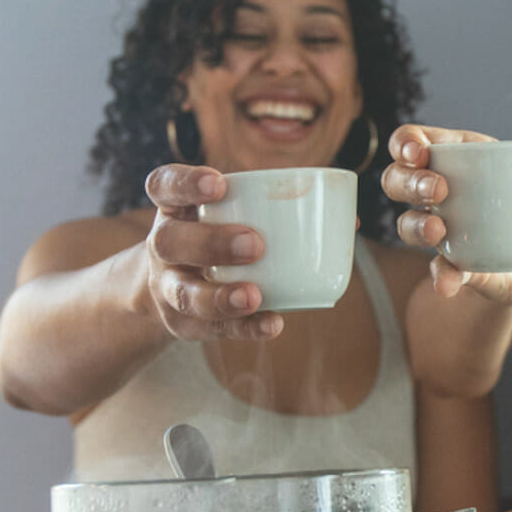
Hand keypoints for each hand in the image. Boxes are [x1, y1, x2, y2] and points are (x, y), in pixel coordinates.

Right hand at [141, 164, 282, 340]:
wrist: (175, 285)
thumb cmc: (219, 236)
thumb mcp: (230, 213)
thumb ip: (276, 209)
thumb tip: (347, 217)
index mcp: (174, 207)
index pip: (165, 185)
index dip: (186, 183)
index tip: (219, 183)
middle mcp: (163, 245)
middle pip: (170, 241)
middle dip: (211, 243)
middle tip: (255, 245)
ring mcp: (167, 286)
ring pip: (183, 294)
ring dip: (220, 297)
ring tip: (254, 296)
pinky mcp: (183, 322)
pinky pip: (210, 328)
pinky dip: (243, 328)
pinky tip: (271, 324)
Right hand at [381, 125, 511, 302]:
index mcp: (457, 159)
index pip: (413, 142)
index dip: (406, 142)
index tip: (418, 151)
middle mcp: (435, 192)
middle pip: (397, 178)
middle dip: (410, 181)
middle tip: (437, 190)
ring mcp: (434, 228)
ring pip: (405, 221)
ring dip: (416, 225)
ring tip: (438, 230)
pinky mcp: (444, 265)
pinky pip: (434, 268)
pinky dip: (441, 276)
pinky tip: (447, 284)